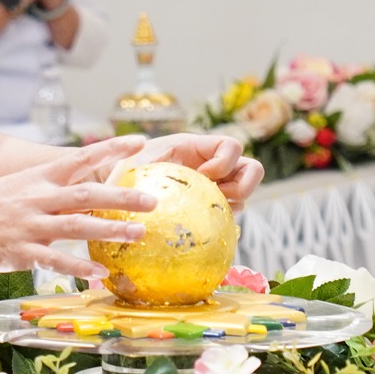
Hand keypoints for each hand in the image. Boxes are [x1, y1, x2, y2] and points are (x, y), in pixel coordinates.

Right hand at [0, 136, 156, 278]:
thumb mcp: (19, 187)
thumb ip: (52, 189)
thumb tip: (87, 192)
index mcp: (38, 178)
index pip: (80, 159)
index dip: (110, 150)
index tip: (139, 143)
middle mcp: (36, 197)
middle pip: (85, 193)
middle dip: (121, 196)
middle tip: (152, 200)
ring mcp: (27, 224)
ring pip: (75, 225)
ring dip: (109, 230)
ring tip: (139, 234)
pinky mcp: (16, 251)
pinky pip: (52, 259)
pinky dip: (77, 267)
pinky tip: (99, 275)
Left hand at [121, 133, 264, 207]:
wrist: (121, 186)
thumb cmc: (125, 171)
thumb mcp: (134, 164)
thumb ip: (144, 168)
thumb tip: (148, 188)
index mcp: (197, 147)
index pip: (231, 146)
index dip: (224, 162)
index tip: (201, 175)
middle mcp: (212, 165)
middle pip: (253, 169)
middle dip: (242, 185)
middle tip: (217, 197)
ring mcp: (214, 186)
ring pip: (244, 194)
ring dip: (234, 204)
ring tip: (208, 214)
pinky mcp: (210, 207)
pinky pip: (230, 213)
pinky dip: (223, 220)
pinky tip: (201, 228)